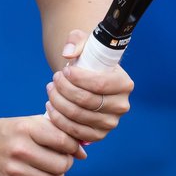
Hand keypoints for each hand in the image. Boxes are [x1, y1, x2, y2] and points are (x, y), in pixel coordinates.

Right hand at [0, 114, 80, 175]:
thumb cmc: (9, 133)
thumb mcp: (29, 123)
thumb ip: (57, 133)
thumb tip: (82, 153)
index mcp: (26, 128)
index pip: (64, 141)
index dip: (72, 147)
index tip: (70, 149)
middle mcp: (19, 149)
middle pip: (61, 164)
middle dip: (65, 164)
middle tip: (59, 161)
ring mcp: (12, 170)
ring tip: (49, 171)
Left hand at [45, 29, 134, 143]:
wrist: (90, 78)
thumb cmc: (89, 60)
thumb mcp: (85, 42)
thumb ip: (76, 40)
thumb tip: (67, 53)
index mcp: (124, 83)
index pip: (100, 84)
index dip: (78, 79)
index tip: (64, 70)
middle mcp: (121, 105)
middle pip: (87, 101)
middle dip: (65, 89)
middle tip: (54, 79)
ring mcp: (111, 123)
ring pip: (78, 116)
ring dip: (58, 103)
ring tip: (50, 90)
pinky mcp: (98, 135)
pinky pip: (75, 132)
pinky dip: (59, 120)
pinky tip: (51, 106)